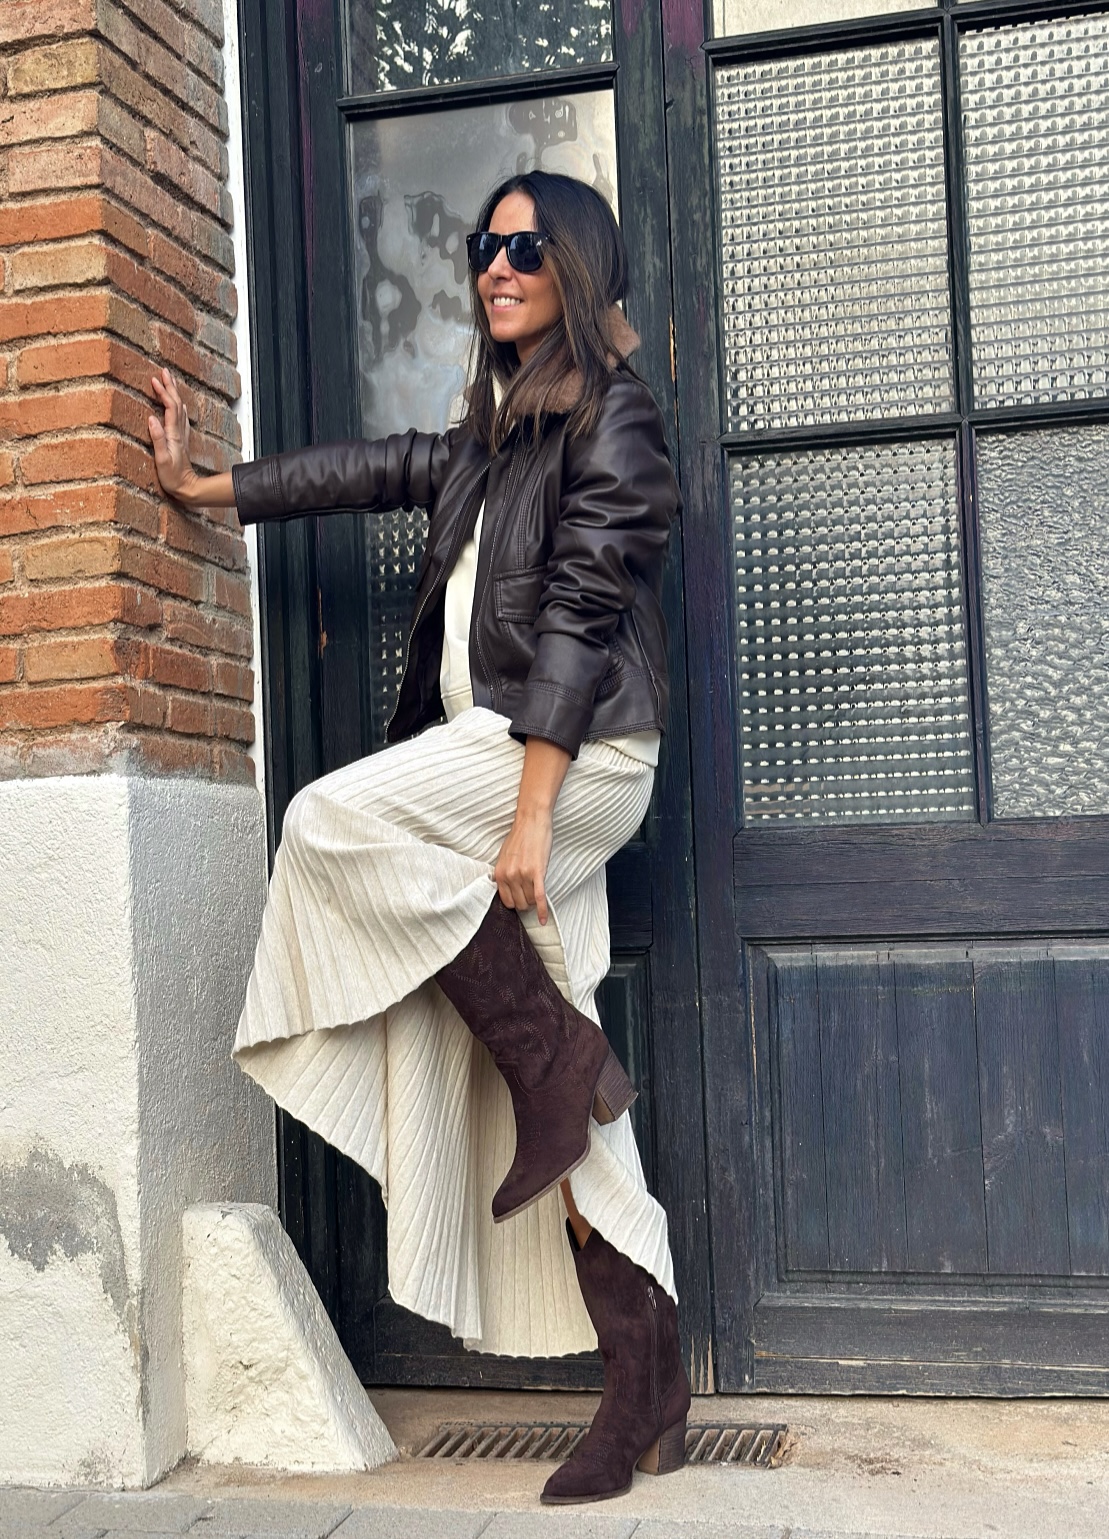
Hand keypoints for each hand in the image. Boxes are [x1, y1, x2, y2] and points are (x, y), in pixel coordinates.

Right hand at [148, 367, 199, 502]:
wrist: (188, 488)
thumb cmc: (173, 477)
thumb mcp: (162, 459)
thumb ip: (158, 439)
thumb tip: (151, 418)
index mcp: (173, 434)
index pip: (170, 407)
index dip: (163, 392)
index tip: (155, 379)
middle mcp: (179, 432)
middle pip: (177, 404)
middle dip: (170, 386)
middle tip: (164, 371)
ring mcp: (182, 435)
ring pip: (180, 408)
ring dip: (174, 393)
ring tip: (169, 381)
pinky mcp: (181, 440)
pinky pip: (181, 418)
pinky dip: (178, 407)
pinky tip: (179, 405)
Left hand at [494, 808, 553, 924]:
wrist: (532, 821)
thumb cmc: (520, 837)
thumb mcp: (505, 857)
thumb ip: (505, 873)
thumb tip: (508, 889)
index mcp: (499, 873)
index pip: (506, 901)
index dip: (515, 903)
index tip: (521, 902)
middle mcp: (509, 876)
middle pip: (519, 903)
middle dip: (526, 904)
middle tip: (532, 898)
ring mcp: (523, 875)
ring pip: (530, 901)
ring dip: (535, 902)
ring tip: (538, 894)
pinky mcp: (537, 872)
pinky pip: (540, 897)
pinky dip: (543, 911)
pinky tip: (544, 920)